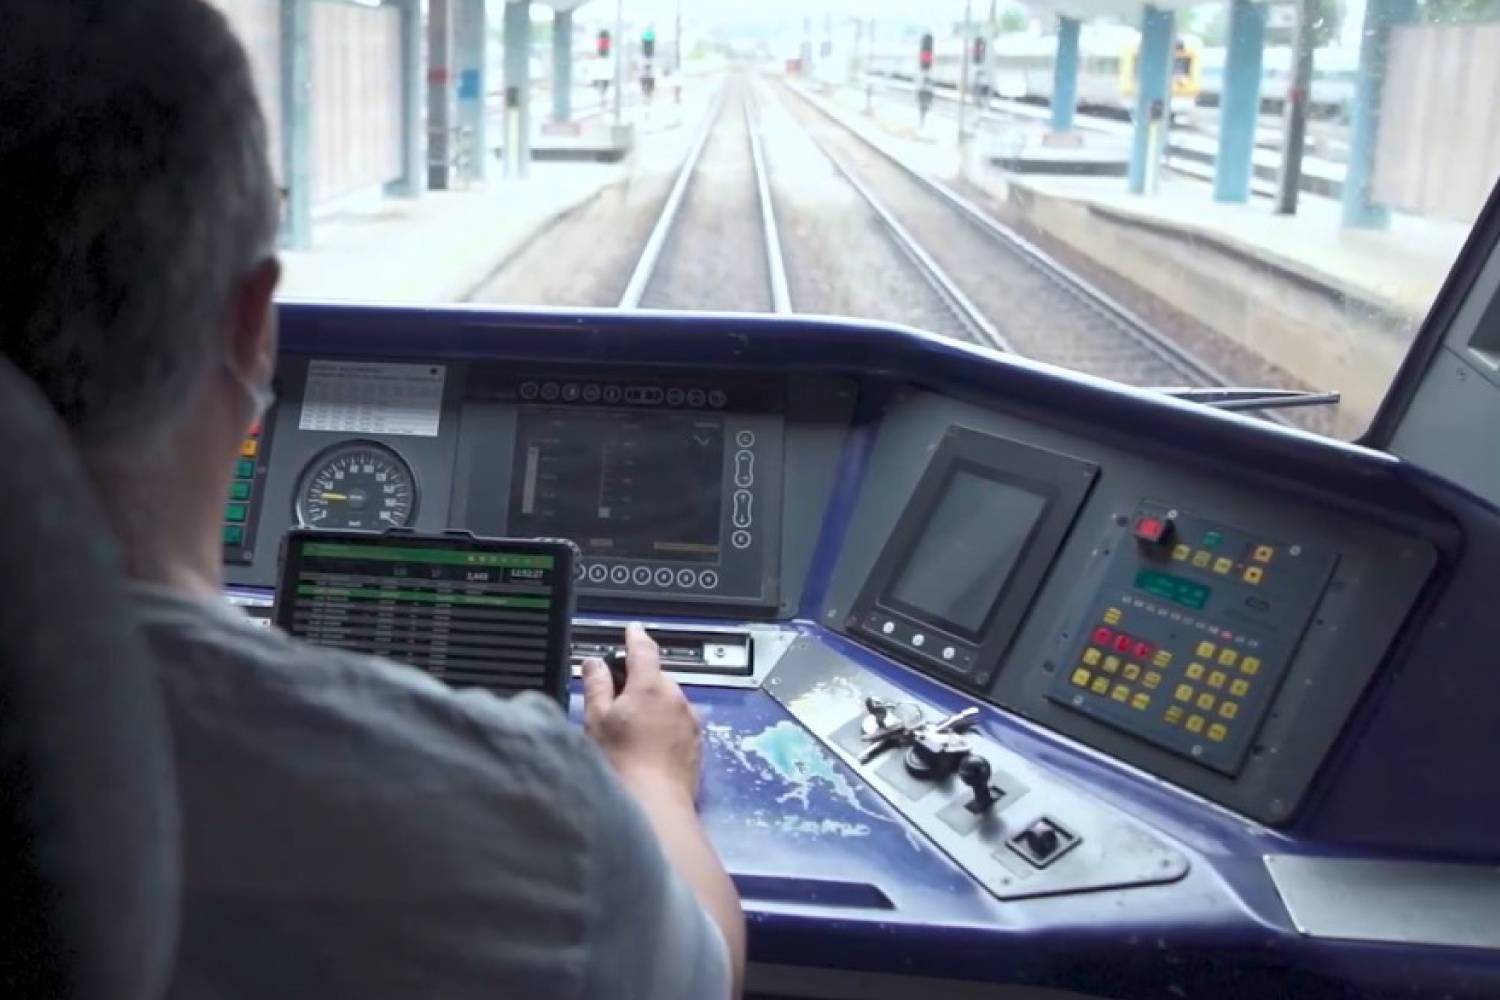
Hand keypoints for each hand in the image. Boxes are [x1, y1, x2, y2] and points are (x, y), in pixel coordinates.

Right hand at [582, 623, 701, 802]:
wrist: (655, 806)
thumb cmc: (621, 763)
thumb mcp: (597, 720)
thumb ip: (596, 686)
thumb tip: (594, 663)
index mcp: (650, 686)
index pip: (643, 650)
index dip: (635, 637)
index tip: (632, 630)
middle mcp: (676, 698)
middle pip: (656, 678)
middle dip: (639, 684)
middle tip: (615, 705)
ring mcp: (690, 722)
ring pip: (669, 703)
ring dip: (653, 708)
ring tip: (631, 735)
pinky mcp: (697, 745)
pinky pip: (678, 725)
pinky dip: (665, 728)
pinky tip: (648, 749)